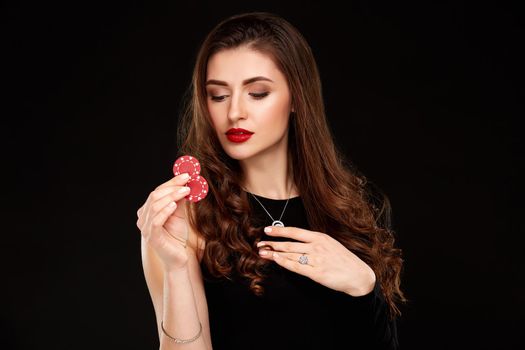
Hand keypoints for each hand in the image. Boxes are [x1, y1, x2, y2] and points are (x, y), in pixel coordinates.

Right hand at [136, 173, 191, 271]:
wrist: (179, 258)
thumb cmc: (178, 236)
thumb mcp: (179, 214)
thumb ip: (179, 200)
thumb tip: (186, 183)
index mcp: (148, 210)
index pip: (158, 191)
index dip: (172, 182)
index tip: (186, 175)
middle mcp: (143, 218)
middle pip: (155, 196)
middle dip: (172, 187)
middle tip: (187, 182)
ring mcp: (145, 228)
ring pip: (155, 206)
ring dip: (171, 196)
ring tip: (185, 192)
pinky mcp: (151, 237)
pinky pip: (155, 221)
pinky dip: (164, 211)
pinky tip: (174, 205)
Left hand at [257, 226, 375, 295]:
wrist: (358, 276)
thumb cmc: (344, 261)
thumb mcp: (331, 245)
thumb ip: (315, 242)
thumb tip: (297, 242)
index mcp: (320, 237)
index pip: (295, 232)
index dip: (279, 231)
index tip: (267, 230)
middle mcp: (317, 246)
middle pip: (289, 244)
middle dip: (272, 244)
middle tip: (259, 244)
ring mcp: (316, 259)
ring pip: (290, 255)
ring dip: (274, 253)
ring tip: (262, 252)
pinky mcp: (316, 272)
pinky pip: (296, 267)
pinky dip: (283, 262)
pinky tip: (275, 260)